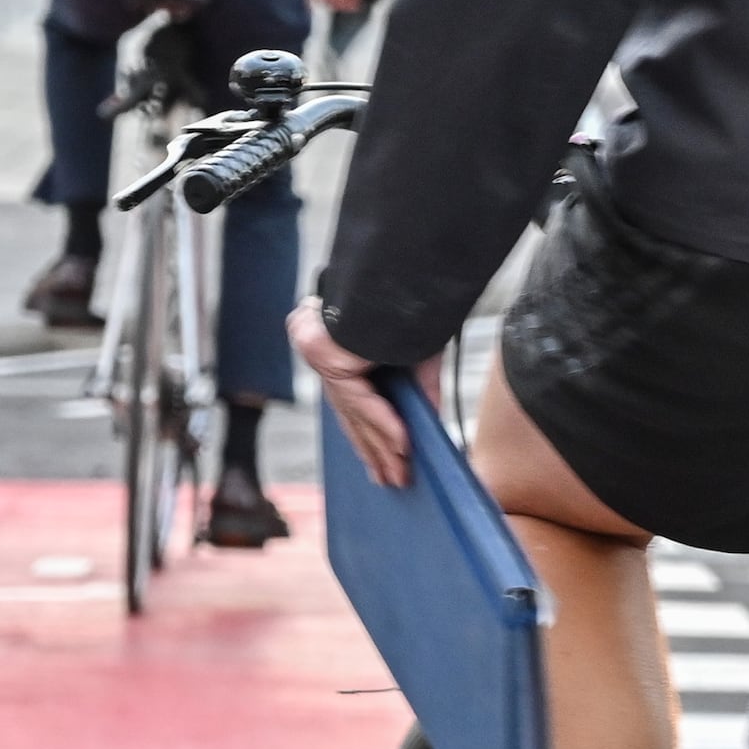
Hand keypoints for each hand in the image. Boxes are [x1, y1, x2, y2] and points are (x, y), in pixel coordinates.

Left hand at [292, 303, 434, 488]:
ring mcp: (318, 351)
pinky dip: (384, 423)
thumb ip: (419, 390)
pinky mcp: (324, 352)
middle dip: (373, 452)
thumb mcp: (417, 352)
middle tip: (393, 482)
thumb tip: (430, 426)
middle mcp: (321, 350)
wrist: (405, 266)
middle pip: (348, 414)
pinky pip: (358, 399)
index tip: (383, 466)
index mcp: (338, 347)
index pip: (350, 402)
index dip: (368, 437)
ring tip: (401, 475)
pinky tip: (404, 445)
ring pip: (353, 412)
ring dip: (383, 446)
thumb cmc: (411, 299)